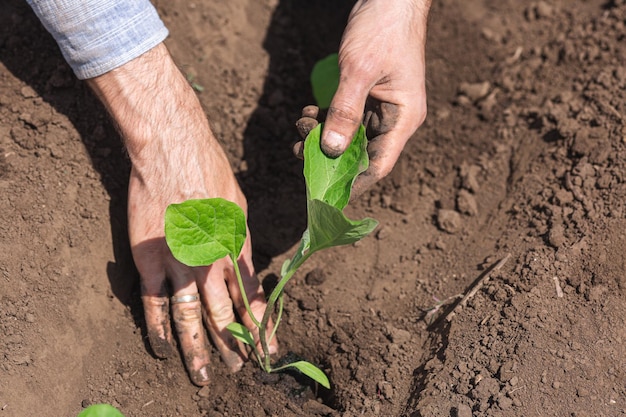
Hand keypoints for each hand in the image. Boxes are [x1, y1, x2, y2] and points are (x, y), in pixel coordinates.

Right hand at [87, 43, 275, 385]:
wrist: (172, 149)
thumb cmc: (210, 169)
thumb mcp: (239, 203)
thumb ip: (240, 239)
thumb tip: (243, 267)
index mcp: (236, 247)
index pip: (251, 298)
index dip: (259, 326)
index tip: (267, 348)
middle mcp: (211, 262)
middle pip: (225, 315)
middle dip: (234, 346)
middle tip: (240, 369)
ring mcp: (179, 263)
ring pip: (191, 319)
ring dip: (199, 350)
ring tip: (205, 376)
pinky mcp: (149, 259)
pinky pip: (154, 304)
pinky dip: (159, 330)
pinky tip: (164, 350)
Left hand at [303, 0, 430, 196]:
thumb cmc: (382, 28)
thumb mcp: (358, 70)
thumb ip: (345, 112)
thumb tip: (330, 151)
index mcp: (403, 118)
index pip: (379, 165)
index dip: (353, 183)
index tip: (325, 194)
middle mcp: (394, 118)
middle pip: (362, 154)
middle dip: (329, 157)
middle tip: (300, 153)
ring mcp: (380, 107)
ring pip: (349, 137)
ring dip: (322, 137)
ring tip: (300, 127)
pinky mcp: (367, 95)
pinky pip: (344, 118)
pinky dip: (325, 119)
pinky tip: (307, 113)